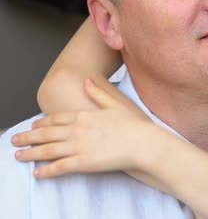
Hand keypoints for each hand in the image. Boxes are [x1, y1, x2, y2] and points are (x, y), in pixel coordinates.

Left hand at [12, 78, 156, 177]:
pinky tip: (37, 173)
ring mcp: (79, 147)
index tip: (34, 124)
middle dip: (29, 137)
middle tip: (15, 140)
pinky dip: (46, 171)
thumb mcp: (115, 104)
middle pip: (47, 134)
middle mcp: (78, 130)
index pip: (57, 118)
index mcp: (84, 116)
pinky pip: (59, 168)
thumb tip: (85, 81)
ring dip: (31, 153)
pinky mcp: (83, 163)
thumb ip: (98, 93)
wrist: (144, 143)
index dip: (43, 122)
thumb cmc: (134, 125)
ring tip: (19, 156)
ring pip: (48, 150)